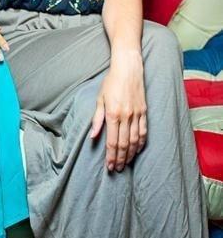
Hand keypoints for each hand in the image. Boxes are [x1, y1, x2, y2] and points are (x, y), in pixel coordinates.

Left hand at [90, 49, 147, 171]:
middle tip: (118, 169)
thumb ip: (97, 119)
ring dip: (131, 154)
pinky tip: (137, 150)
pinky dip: (141, 143)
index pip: (112, 141)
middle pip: (124, 144)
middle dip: (120, 158)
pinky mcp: (144, 112)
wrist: (128, 68)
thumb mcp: (100, 99)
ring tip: (126, 163)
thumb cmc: (111, 82)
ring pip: (135, 140)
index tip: (109, 166)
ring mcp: (137, 114)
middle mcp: (126, 116)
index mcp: (113, 114)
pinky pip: (144, 131)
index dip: (111, 156)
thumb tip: (93, 136)